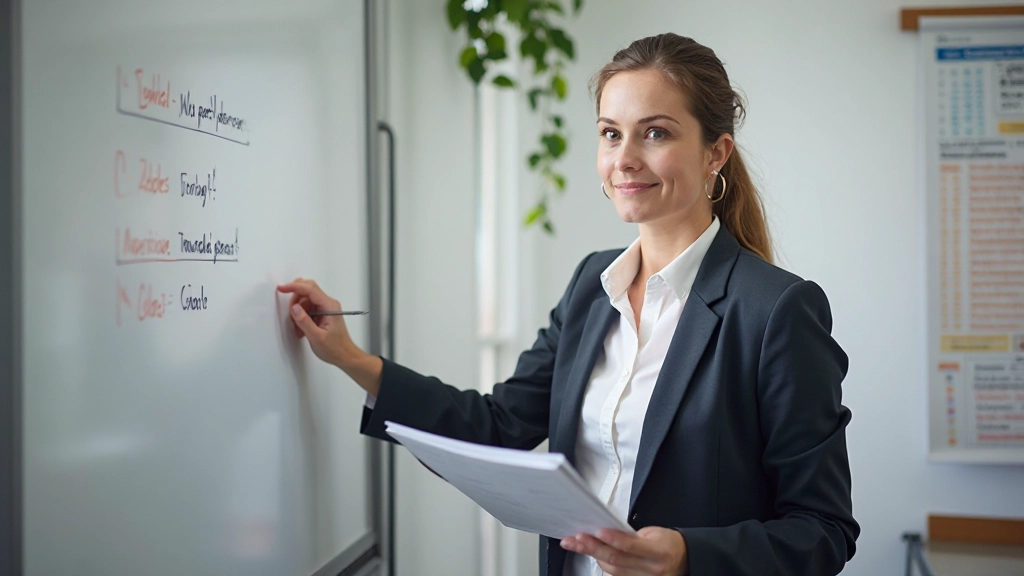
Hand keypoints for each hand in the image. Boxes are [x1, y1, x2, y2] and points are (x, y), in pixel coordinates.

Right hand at [276, 278, 357, 368]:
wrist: (345, 356)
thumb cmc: (335, 348)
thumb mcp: (316, 337)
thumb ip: (304, 321)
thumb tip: (294, 308)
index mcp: (329, 306)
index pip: (310, 289)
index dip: (294, 287)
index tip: (281, 289)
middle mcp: (328, 304)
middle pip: (307, 291)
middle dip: (295, 300)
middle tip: (291, 315)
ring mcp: (325, 308)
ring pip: (305, 301)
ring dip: (297, 312)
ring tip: (298, 329)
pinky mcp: (322, 314)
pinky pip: (308, 309)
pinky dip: (301, 317)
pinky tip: (301, 330)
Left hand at [560, 527, 688, 575]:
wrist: (684, 560)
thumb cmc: (669, 543)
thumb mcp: (655, 534)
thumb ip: (633, 536)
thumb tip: (608, 533)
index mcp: (658, 552)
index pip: (631, 546)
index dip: (614, 539)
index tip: (598, 531)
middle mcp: (651, 570)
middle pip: (617, 560)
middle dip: (594, 548)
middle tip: (577, 539)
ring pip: (613, 570)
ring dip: (593, 556)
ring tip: (577, 544)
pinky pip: (616, 575)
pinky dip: (603, 564)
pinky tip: (591, 554)